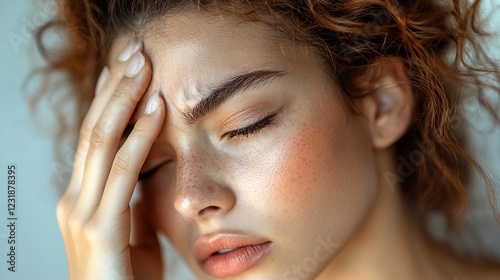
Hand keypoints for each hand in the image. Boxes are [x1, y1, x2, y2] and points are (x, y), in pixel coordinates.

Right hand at [56, 41, 164, 279]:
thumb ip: (132, 203)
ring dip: (125, 98)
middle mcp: (74, 198)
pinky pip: (123, 171)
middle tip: (134, 50)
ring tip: (144, 64)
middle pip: (94, 128)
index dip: (109, 99)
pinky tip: (157, 107)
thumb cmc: (126, 279)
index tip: (128, 67)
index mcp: (82, 197)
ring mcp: (81, 212)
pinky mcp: (100, 228)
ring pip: (102, 140)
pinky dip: (140, 135)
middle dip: (114, 86)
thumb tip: (147, 176)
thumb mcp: (131, 232)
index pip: (94, 136)